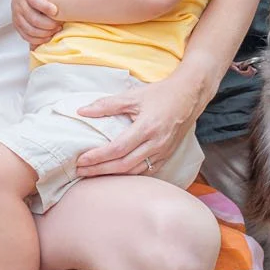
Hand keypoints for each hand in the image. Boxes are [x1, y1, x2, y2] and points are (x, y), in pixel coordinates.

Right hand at [12, 0, 57, 46]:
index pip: (34, 0)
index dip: (45, 7)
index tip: (55, 11)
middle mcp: (19, 4)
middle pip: (32, 18)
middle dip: (48, 24)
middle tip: (59, 24)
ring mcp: (16, 16)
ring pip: (29, 29)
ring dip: (44, 33)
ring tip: (56, 30)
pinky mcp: (16, 25)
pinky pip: (26, 36)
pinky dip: (38, 39)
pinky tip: (48, 37)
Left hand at [75, 68, 200, 178]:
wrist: (190, 96)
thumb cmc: (161, 94)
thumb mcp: (133, 95)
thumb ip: (107, 104)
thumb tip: (82, 111)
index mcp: (147, 127)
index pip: (117, 148)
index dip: (98, 157)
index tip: (81, 160)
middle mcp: (156, 143)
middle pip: (124, 165)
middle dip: (99, 170)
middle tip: (80, 171)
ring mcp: (163, 152)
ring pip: (134, 171)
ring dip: (112, 175)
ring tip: (92, 174)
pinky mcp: (167, 156)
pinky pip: (145, 171)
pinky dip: (128, 175)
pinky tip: (115, 174)